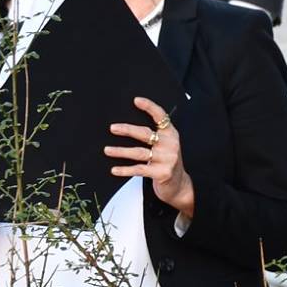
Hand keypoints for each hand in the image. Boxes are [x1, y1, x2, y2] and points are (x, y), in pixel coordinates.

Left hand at [106, 96, 193, 217]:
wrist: (179, 185)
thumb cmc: (166, 162)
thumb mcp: (165, 146)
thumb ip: (154, 135)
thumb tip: (126, 126)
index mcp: (171, 134)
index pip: (161, 116)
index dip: (149, 107)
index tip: (136, 100)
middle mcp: (170, 144)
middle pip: (146, 134)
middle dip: (127, 130)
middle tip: (113, 128)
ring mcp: (167, 159)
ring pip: (139, 152)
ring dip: (121, 151)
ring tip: (107, 150)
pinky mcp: (162, 173)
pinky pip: (139, 169)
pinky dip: (125, 170)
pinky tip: (114, 169)